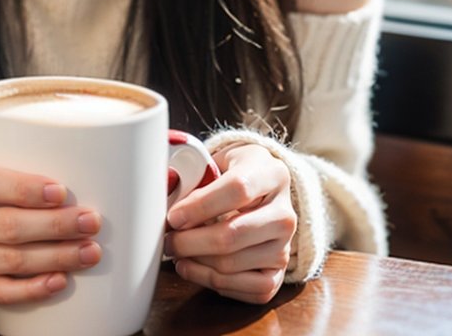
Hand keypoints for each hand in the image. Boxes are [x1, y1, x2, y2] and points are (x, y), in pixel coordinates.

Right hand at [0, 149, 102, 303]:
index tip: (61, 191)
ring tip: (89, 251)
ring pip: (11, 261)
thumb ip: (7, 155)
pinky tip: (60, 280)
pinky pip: (1, 291)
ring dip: (55, 257)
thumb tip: (70, 147)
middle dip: (55, 225)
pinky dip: (32, 289)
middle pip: (7, 226)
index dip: (24, 188)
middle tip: (90, 221)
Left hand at [164, 142, 294, 303]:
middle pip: (232, 235)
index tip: (173, 216)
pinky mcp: (278, 274)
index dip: (200, 206)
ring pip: (232, 265)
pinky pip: (243, 289)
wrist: (262, 194)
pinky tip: (195, 268)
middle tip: (168, 240)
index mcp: (271, 175)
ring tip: (177, 252)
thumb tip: (167, 199)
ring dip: (195, 263)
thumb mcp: (218, 162)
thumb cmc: (234, 176)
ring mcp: (284, 247)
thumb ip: (195, 177)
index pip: (237, 190)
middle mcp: (285, 214)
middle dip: (189, 242)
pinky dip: (212, 282)